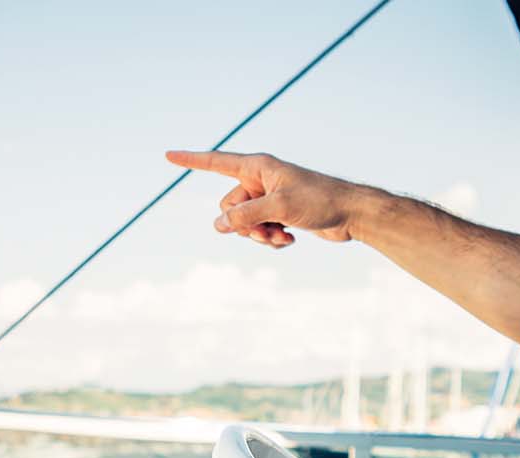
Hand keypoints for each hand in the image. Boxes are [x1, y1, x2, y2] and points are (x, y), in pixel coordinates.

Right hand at [165, 150, 378, 247]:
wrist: (351, 214)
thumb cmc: (320, 200)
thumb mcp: (279, 208)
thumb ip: (245, 216)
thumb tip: (218, 226)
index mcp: (258, 167)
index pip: (216, 162)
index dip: (191, 160)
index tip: (168, 155)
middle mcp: (260, 180)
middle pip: (228, 206)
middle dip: (242, 224)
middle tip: (266, 228)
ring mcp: (268, 199)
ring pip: (242, 223)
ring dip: (258, 235)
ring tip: (281, 236)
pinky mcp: (278, 215)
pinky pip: (259, 231)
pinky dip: (270, 239)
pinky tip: (289, 241)